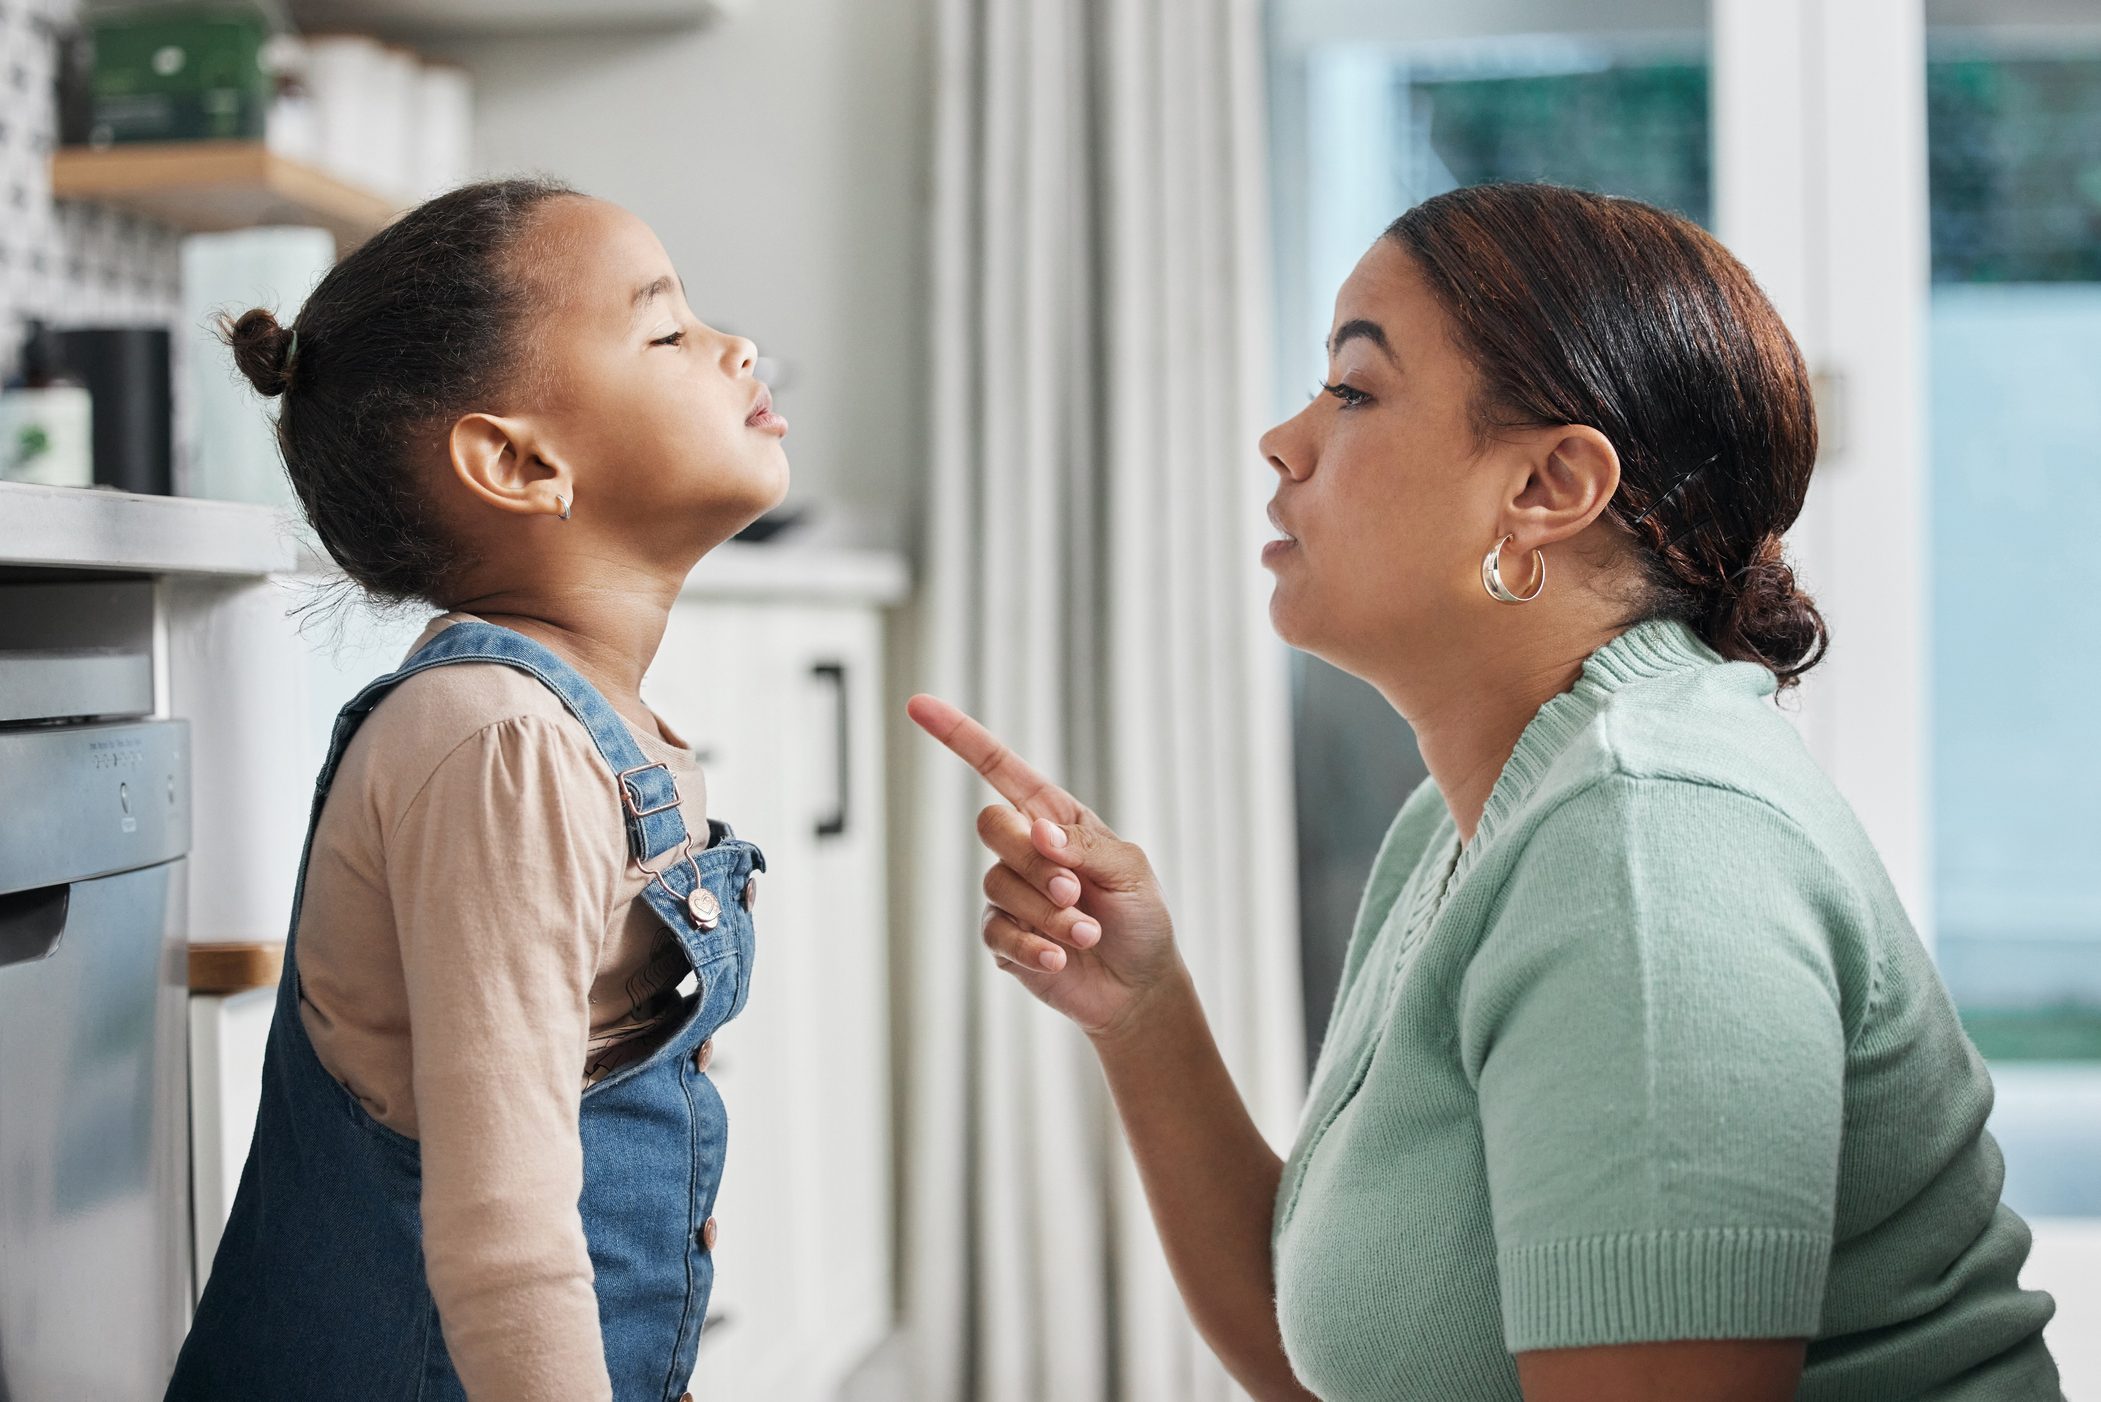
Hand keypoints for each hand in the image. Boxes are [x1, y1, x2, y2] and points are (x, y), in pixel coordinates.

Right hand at [907, 694, 1183, 1038]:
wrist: (1139, 986)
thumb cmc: (1140, 917)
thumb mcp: (1130, 870)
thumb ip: (1085, 846)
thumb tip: (1038, 833)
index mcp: (1054, 817)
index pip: (999, 767)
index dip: (958, 735)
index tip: (918, 704)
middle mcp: (1024, 849)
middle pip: (991, 825)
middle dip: (1034, 861)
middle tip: (1074, 891)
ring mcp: (1010, 894)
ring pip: (997, 884)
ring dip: (1048, 913)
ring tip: (1086, 934)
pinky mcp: (1002, 938)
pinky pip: (996, 931)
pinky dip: (1032, 946)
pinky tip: (1059, 958)